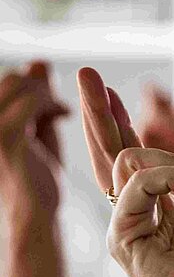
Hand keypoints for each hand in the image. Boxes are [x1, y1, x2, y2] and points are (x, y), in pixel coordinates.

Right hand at [0, 62, 69, 225]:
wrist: (35, 215)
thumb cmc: (37, 176)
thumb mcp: (35, 131)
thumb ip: (35, 98)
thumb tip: (40, 62)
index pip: (4, 81)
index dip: (30, 83)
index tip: (51, 102)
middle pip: (10, 79)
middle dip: (39, 87)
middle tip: (58, 108)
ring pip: (18, 84)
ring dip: (46, 94)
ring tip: (60, 113)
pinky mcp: (5, 139)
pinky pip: (31, 102)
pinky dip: (51, 103)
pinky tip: (64, 114)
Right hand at [77, 67, 173, 276]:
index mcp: (167, 215)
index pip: (141, 164)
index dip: (131, 128)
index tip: (127, 95)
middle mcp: (143, 217)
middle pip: (114, 155)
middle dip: (104, 114)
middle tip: (88, 74)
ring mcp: (129, 225)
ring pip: (123, 161)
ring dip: (173, 157)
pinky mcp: (123, 234)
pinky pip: (138, 182)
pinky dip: (172, 174)